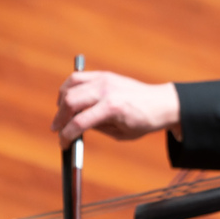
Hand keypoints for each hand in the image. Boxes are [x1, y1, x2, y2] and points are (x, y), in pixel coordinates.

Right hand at [51, 71, 180, 148]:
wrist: (161, 103)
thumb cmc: (144, 121)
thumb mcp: (121, 133)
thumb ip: (97, 128)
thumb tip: (75, 126)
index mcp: (112, 108)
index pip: (79, 122)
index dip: (67, 135)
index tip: (63, 144)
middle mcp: (106, 90)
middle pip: (70, 102)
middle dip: (60, 119)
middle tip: (57, 130)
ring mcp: (104, 79)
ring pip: (70, 87)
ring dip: (61, 102)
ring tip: (62, 115)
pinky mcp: (104, 74)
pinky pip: (78, 77)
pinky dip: (68, 88)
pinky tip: (66, 99)